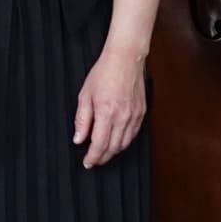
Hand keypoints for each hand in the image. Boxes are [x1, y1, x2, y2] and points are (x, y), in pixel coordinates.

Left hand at [77, 23, 152, 165]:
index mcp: (106, 113)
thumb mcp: (85, 95)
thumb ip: (82, 119)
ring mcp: (134, 116)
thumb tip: (79, 139)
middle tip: (94, 160)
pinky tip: (117, 141)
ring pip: (125, 144)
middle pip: (113, 148)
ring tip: (104, 153)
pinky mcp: (142, 113)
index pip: (100, 144)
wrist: (125, 59)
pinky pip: (133, 134)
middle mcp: (123, 117)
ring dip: (114, 152)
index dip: (93, 157)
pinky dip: (124, 142)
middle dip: (103, 157)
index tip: (87, 163)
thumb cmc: (104, 73)